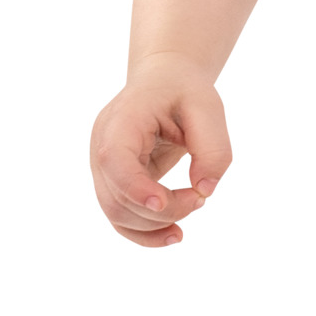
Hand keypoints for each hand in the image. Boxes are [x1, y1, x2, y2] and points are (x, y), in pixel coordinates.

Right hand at [89, 57, 232, 247]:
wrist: (163, 81)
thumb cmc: (184, 90)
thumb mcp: (208, 108)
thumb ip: (212, 148)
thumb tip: (205, 191)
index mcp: (121, 120)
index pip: (115, 160)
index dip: (135, 187)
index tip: (163, 203)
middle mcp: (102, 146)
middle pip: (116, 197)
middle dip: (161, 210)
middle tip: (200, 198)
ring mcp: (103, 167)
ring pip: (116, 213)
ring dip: (154, 225)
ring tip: (193, 207)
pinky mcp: (113, 182)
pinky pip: (120, 216)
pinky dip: (144, 231)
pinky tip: (172, 234)